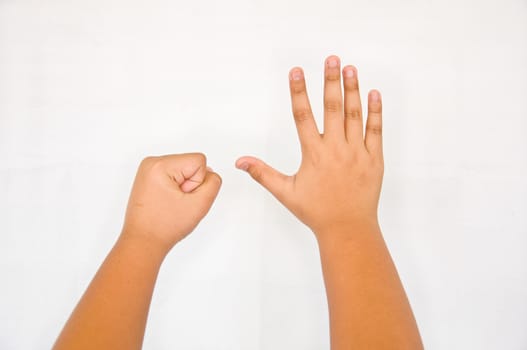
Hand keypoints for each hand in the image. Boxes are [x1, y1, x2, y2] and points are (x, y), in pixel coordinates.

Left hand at [121, 153, 221, 251]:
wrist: (143, 241)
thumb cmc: (164, 227)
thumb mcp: (200, 204)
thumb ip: (213, 183)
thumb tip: (209, 172)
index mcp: (160, 165)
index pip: (199, 161)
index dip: (198, 183)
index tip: (182, 198)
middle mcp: (152, 163)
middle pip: (190, 164)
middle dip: (190, 185)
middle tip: (176, 203)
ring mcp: (148, 169)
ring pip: (183, 170)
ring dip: (183, 187)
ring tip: (171, 203)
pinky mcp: (149, 177)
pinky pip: (174, 175)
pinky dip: (175, 189)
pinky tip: (167, 202)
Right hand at [236, 55, 383, 236]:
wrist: (347, 228)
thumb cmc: (316, 211)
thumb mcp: (285, 192)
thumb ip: (262, 173)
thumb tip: (240, 162)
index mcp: (313, 154)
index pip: (302, 116)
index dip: (299, 91)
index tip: (297, 71)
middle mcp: (335, 149)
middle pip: (332, 108)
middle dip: (330, 81)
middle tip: (331, 59)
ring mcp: (357, 152)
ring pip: (354, 115)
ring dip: (352, 90)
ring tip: (350, 69)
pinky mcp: (374, 159)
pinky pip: (375, 131)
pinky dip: (375, 112)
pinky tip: (373, 93)